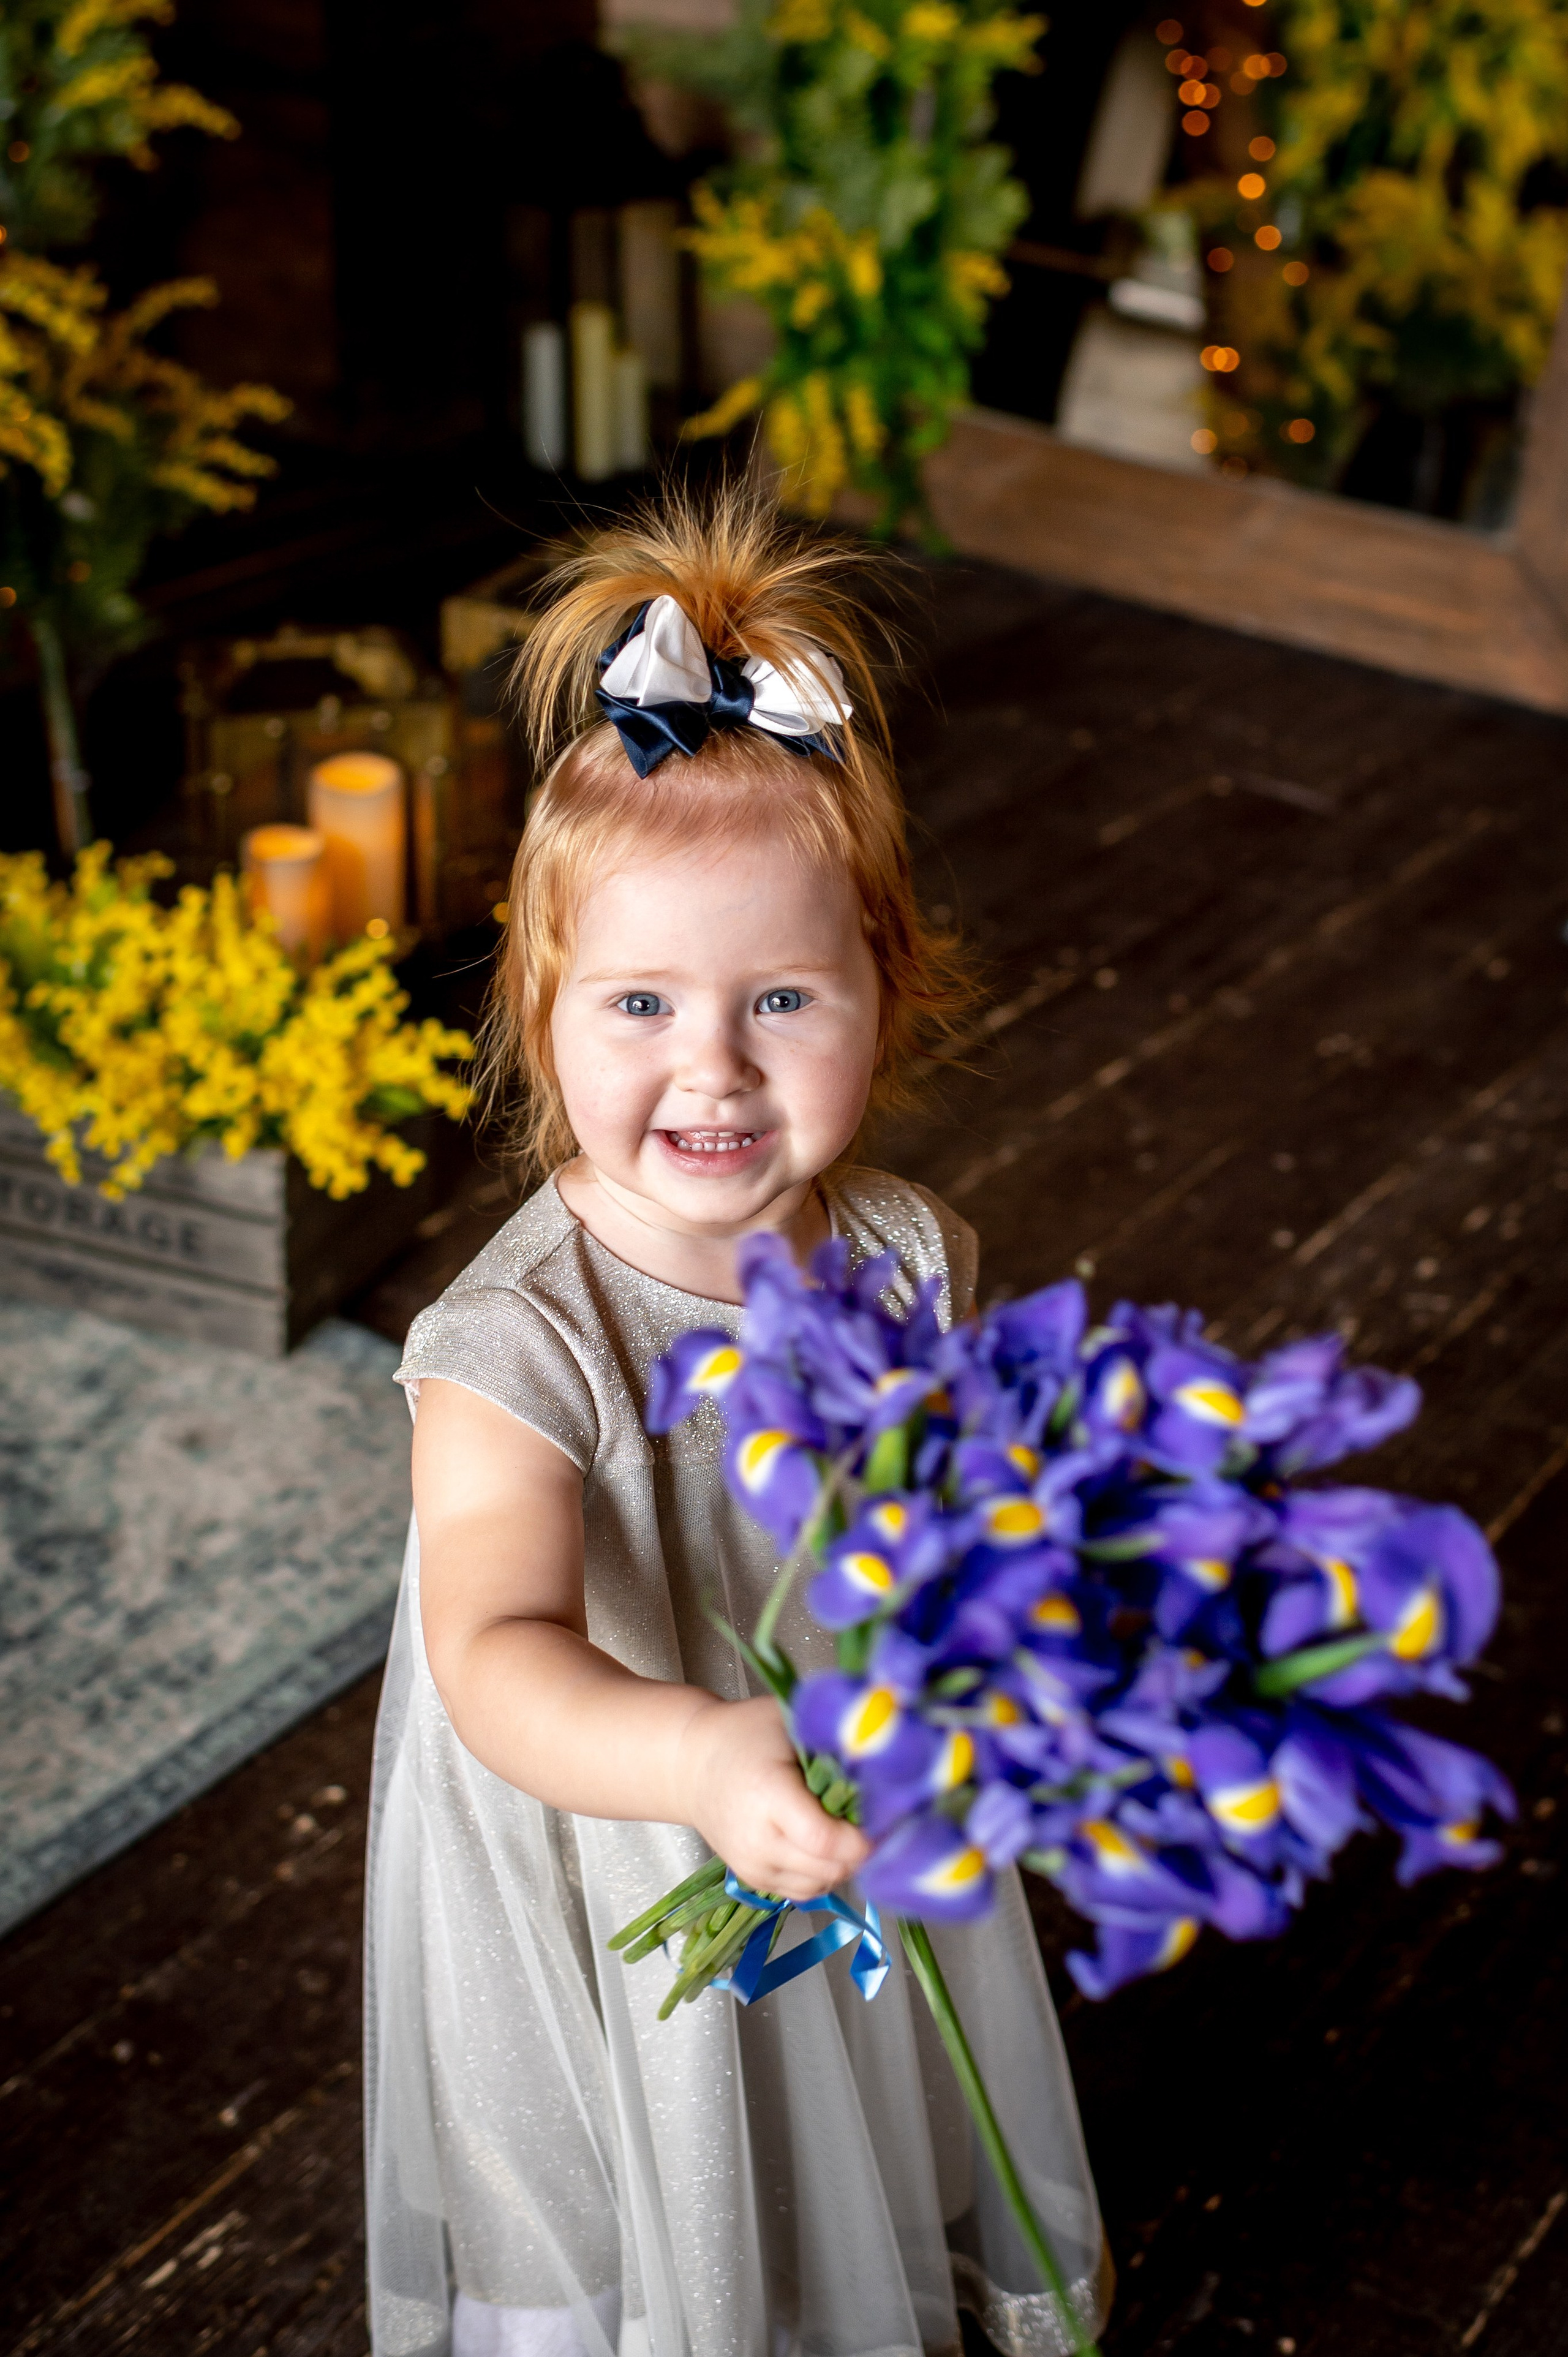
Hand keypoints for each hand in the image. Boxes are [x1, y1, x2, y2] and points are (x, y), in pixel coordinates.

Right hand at [678, 1695, 869, 1901]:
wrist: (692, 1765)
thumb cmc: (745, 1735)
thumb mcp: (787, 1719)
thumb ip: (830, 1738)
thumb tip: (879, 1759)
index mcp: (768, 1796)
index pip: (825, 1840)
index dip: (862, 1837)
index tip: (881, 1817)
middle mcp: (758, 1841)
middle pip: (829, 1867)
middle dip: (860, 1848)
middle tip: (872, 1819)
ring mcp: (754, 1867)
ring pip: (822, 1885)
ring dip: (844, 1863)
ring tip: (846, 1829)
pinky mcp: (754, 1880)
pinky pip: (805, 1891)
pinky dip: (824, 1873)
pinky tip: (824, 1844)